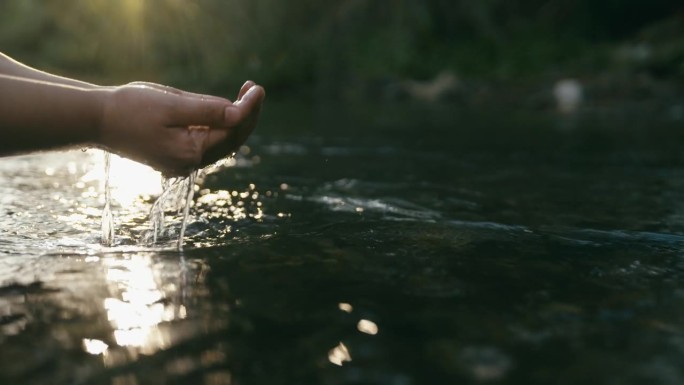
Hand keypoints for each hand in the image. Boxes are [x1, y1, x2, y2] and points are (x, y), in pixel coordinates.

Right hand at [98, 81, 264, 175]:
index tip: (258, 89)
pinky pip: (208, 142)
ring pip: (222, 142)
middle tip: (254, 89)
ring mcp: (183, 162)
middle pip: (232, 140)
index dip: (249, 109)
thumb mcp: (171, 104)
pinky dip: (220, 126)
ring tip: (245, 95)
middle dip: (247, 115)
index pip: (232, 132)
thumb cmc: (129, 108)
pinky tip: (224, 109)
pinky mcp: (177, 155)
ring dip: (236, 120)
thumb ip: (207, 111)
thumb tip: (240, 114)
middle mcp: (189, 163)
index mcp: (190, 153)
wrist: (95, 119)